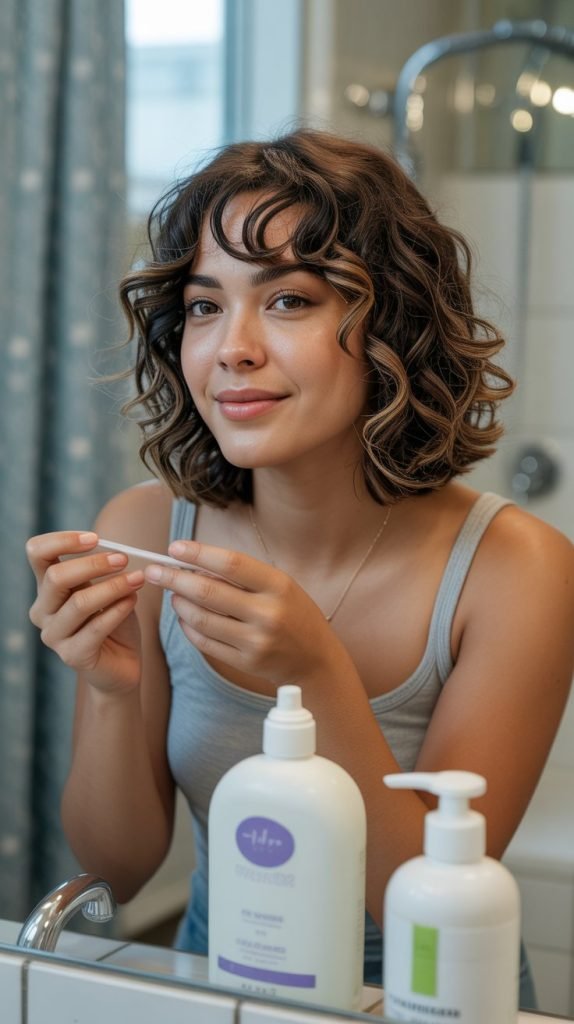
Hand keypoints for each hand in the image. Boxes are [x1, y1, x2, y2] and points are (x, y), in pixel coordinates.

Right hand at [26, 531, 144, 694]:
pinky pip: (95, 628)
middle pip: (56, 577)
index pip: (37, 553)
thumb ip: (102, 571)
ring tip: (138, 579)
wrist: (122, 663)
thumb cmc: (113, 620)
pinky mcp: (72, 655)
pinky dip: (118, 610)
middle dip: (94, 564)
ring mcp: (54, 635)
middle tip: (124, 559)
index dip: (62, 540)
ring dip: (113, 586)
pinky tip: (133, 601)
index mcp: (47, 588)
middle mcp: (43, 610)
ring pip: (79, 602)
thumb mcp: (106, 588)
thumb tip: (115, 550)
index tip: (95, 538)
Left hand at [144, 539, 345, 684]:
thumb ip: (242, 576)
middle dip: (174, 579)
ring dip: (178, 604)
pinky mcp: (245, 662)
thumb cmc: (293, 613)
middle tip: (154, 571)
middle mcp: (267, 614)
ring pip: (201, 619)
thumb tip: (193, 563)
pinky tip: (183, 616)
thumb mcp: (279, 585)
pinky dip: (188, 626)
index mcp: (278, 586)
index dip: (198, 554)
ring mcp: (255, 642)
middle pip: (208, 592)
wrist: (314, 660)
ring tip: (171, 593)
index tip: (174, 548)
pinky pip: (205, 642)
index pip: (231, 564)